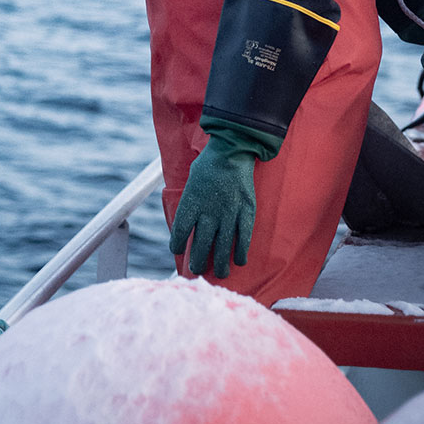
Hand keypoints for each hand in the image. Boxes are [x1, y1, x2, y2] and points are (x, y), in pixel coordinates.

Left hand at [169, 138, 256, 278]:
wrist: (233, 149)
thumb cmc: (208, 164)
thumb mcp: (191, 181)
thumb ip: (189, 202)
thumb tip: (187, 220)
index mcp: (191, 204)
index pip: (180, 233)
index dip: (177, 246)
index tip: (178, 250)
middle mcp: (209, 212)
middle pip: (201, 246)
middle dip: (198, 262)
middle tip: (197, 269)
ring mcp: (229, 214)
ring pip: (222, 247)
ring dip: (220, 264)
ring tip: (220, 273)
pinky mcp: (246, 212)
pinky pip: (243, 238)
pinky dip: (241, 252)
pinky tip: (239, 261)